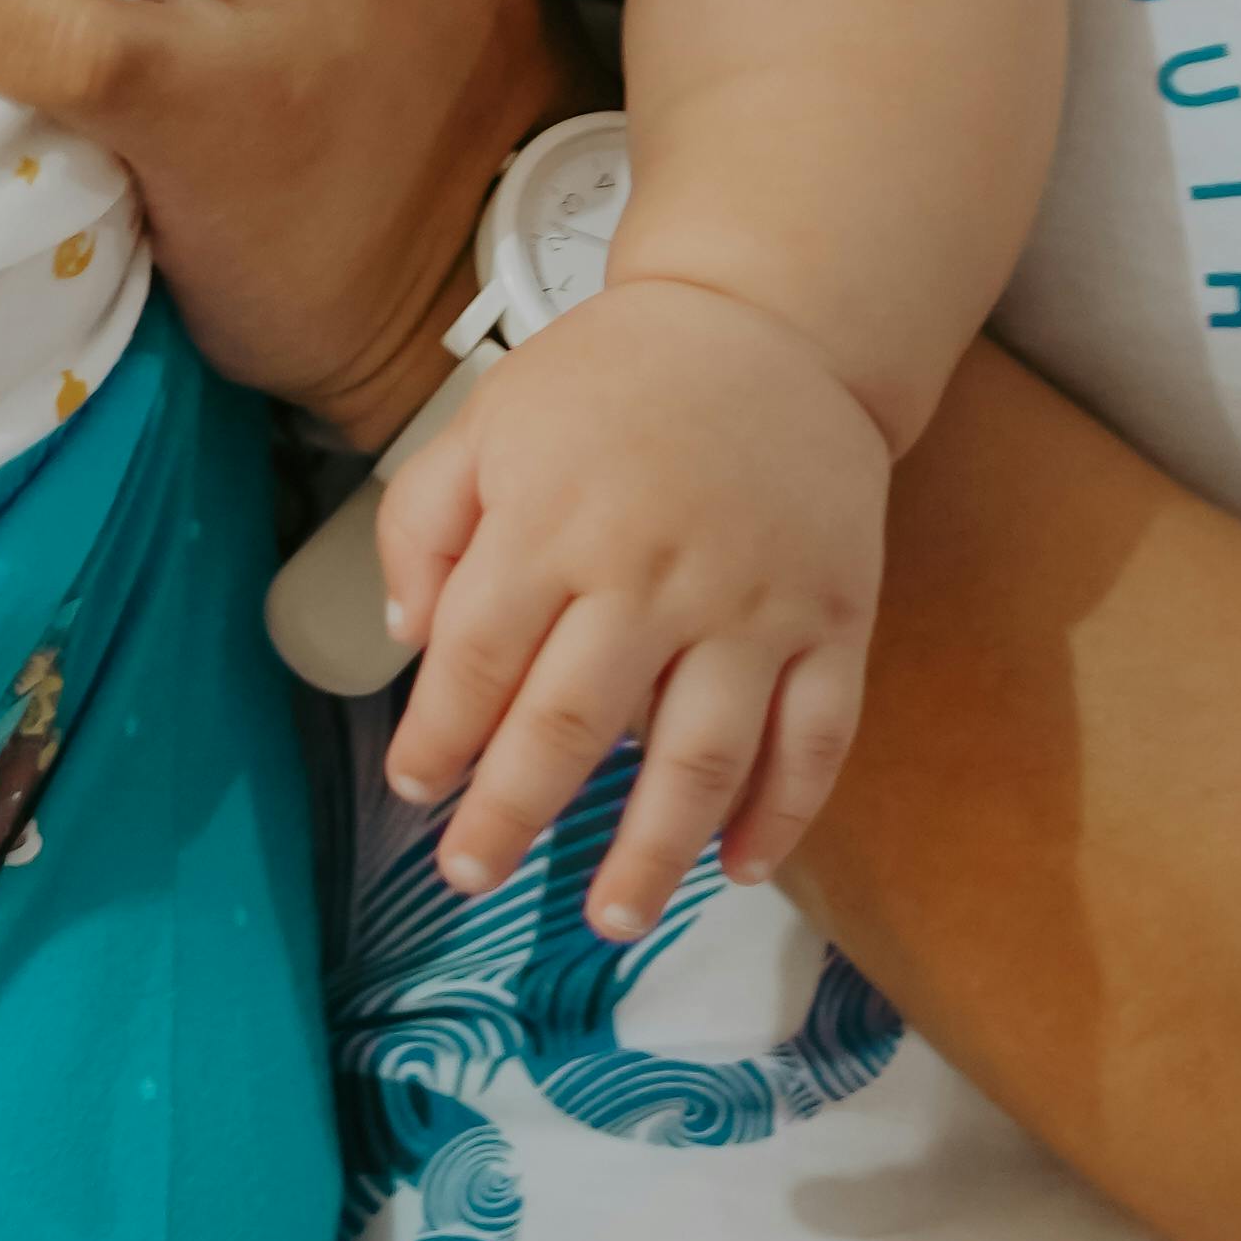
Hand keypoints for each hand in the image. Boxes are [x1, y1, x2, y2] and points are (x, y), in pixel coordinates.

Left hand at [374, 275, 882, 938]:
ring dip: (650, 853)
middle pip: (571, 724)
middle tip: (471, 874)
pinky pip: (814, 737)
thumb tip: (407, 638)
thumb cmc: (612, 381)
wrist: (772, 322)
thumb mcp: (491, 418)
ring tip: (610, 919)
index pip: (477, 658)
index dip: (438, 737)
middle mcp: (652, 570)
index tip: (415, 787)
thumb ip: (423, 521)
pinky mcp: (834, 617)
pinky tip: (738, 869)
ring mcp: (754, 601)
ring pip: (699, 757)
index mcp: (554, 519)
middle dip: (512, 814)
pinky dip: (782, 815)